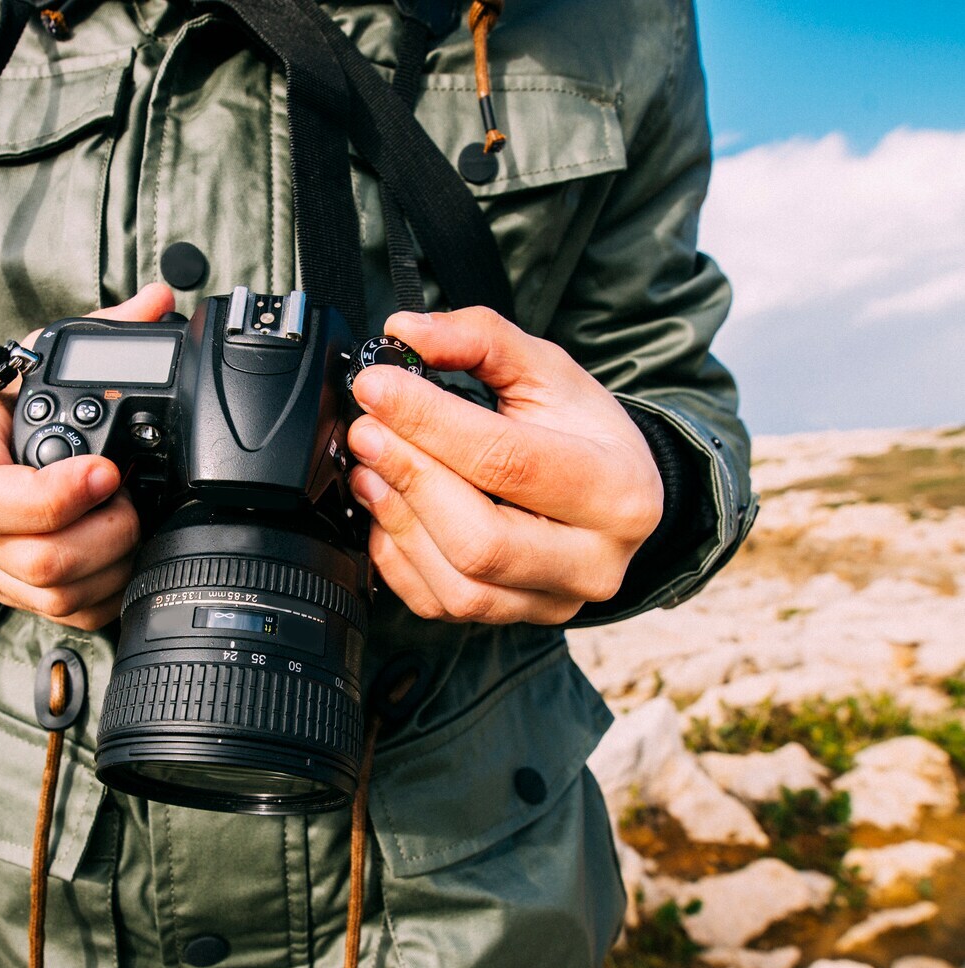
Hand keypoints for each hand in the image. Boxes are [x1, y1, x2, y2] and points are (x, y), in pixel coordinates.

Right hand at [0, 283, 176, 629]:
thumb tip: (157, 300)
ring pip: (58, 596)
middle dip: (106, 532)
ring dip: (114, 563)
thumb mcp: (33, 363)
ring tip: (134, 522)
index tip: (107, 469)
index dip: (58, 493)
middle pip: (41, 560)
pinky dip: (110, 594)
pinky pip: (70, 617)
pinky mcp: (24, 597)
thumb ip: (96, 335)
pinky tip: (128, 558)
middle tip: (130, 498)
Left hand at [347, 307, 662, 624]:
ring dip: (397, 520)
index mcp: (615, 489)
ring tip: (369, 468)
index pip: (507, 461)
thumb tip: (407, 333)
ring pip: (457, 583)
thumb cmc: (582, 431)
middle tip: (366, 431)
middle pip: (480, 538)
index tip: (376, 388)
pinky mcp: (514, 618)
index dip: (429, 423)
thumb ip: (479, 339)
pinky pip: (438, 604)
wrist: (616, 494)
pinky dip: (398, 557)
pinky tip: (387, 510)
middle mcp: (593, 560)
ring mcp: (553, 600)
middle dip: (410, 479)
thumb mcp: (547, 370)